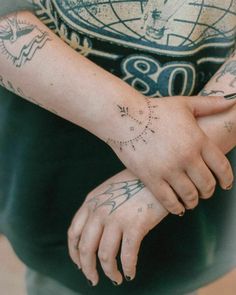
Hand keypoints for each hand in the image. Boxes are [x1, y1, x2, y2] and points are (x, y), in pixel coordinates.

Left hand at [68, 170, 167, 285]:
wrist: (156, 174)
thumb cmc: (135, 183)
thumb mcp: (109, 189)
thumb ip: (98, 207)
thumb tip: (95, 233)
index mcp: (91, 202)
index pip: (74, 233)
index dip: (75, 253)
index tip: (80, 264)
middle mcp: (99, 211)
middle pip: (86, 249)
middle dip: (87, 269)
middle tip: (93, 279)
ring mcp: (116, 218)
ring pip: (104, 256)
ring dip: (109, 273)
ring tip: (116, 279)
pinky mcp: (135, 225)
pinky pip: (127, 256)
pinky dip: (128, 269)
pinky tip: (131, 273)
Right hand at [108, 95, 234, 213]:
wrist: (125, 117)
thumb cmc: (155, 109)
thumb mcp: (185, 104)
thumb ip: (210, 104)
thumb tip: (232, 101)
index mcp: (198, 140)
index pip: (222, 167)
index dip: (226, 180)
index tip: (225, 185)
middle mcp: (186, 157)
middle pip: (207, 185)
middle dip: (208, 191)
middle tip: (205, 192)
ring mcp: (168, 169)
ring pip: (190, 196)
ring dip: (193, 201)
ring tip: (191, 201)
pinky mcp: (151, 178)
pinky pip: (168, 201)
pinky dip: (176, 208)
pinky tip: (177, 208)